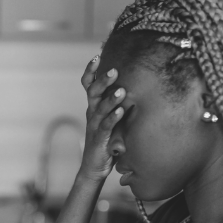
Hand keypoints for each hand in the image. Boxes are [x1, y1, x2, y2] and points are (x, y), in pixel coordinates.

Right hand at [78, 55, 125, 182]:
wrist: (94, 167)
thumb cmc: (106, 139)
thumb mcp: (110, 118)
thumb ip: (116, 104)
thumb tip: (134, 85)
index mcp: (93, 107)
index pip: (88, 84)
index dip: (90, 71)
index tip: (97, 56)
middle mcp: (92, 114)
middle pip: (92, 92)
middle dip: (102, 80)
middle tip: (114, 70)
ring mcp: (95, 127)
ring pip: (100, 109)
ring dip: (110, 99)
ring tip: (121, 90)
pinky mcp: (100, 140)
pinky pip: (106, 127)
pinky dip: (113, 118)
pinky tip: (121, 111)